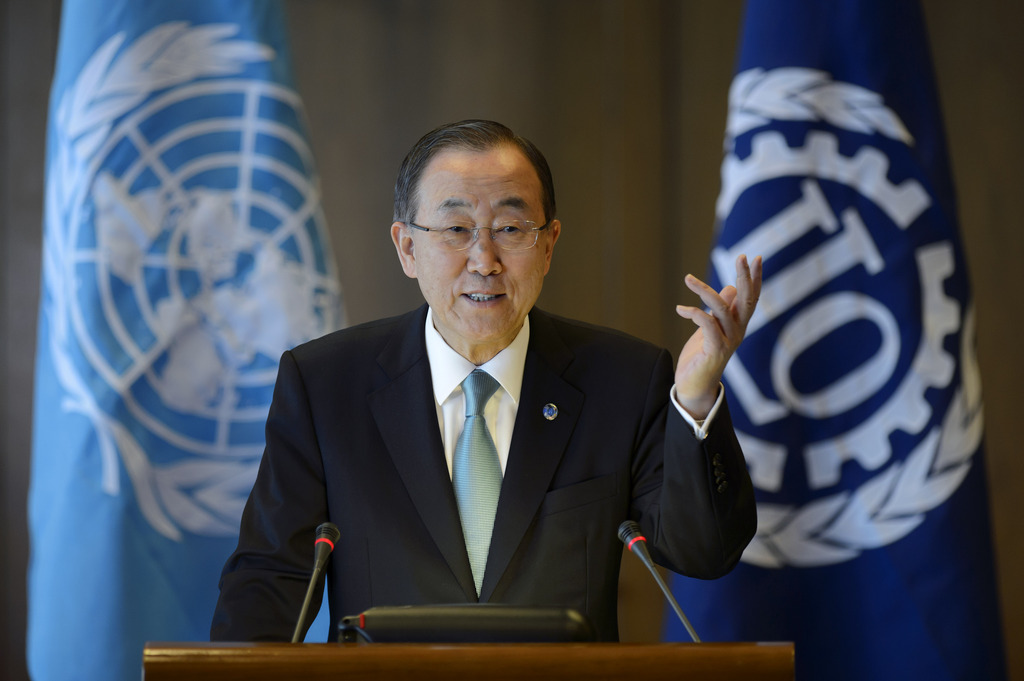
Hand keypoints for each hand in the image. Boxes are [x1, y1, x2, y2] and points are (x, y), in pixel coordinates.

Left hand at [673, 254, 761, 418]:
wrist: (694, 385)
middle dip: (745, 277)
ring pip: (722, 308)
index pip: (751, 298)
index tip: (757, 258)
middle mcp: (737, 331)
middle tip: (741, 256)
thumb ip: (721, 308)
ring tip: (688, 278)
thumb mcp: (711, 326)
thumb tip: (729, 288)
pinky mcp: (715, 351)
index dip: (755, 279)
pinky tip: (680, 309)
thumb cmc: (702, 355)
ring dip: (704, 290)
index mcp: (738, 324)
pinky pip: (707, 324)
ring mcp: (728, 341)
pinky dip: (693, 312)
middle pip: (746, 300)